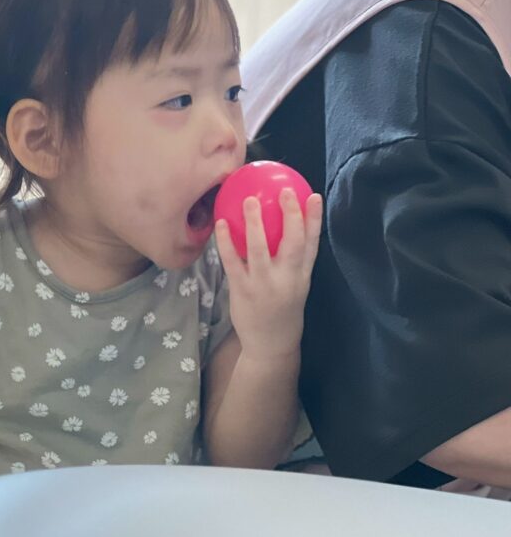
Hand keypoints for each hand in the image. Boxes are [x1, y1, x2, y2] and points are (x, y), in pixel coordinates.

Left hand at [215, 188, 323, 361]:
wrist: (271, 345)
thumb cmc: (282, 309)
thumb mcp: (296, 286)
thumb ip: (292, 261)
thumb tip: (283, 225)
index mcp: (302, 276)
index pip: (312, 244)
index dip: (315, 219)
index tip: (314, 195)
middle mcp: (287, 279)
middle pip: (292, 243)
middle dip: (291, 216)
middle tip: (285, 191)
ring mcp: (263, 285)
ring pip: (260, 249)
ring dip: (255, 223)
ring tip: (249, 200)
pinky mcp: (242, 290)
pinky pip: (232, 261)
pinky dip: (226, 242)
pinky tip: (221, 223)